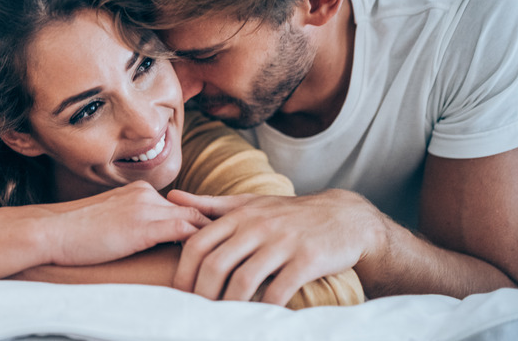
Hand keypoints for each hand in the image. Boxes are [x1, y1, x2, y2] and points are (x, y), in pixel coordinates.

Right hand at [44, 181, 210, 265]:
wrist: (51, 230)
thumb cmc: (74, 232)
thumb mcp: (110, 220)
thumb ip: (133, 222)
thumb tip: (149, 238)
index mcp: (139, 190)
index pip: (180, 206)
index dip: (199, 222)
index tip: (216, 237)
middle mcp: (146, 193)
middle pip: (192, 210)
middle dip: (213, 227)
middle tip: (232, 245)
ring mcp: (145, 207)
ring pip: (193, 218)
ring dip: (211, 237)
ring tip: (226, 254)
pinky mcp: (142, 226)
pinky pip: (183, 231)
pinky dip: (199, 244)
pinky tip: (208, 259)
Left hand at [167, 189, 385, 305]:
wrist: (344, 217)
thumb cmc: (288, 214)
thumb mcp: (249, 203)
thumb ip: (210, 204)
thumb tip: (172, 197)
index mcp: (239, 215)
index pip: (199, 243)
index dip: (184, 272)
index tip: (180, 294)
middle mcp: (258, 226)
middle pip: (217, 264)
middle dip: (202, 294)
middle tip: (197, 314)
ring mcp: (283, 242)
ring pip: (244, 280)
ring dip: (229, 305)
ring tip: (222, 321)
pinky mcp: (307, 259)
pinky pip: (279, 289)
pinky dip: (264, 308)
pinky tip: (257, 317)